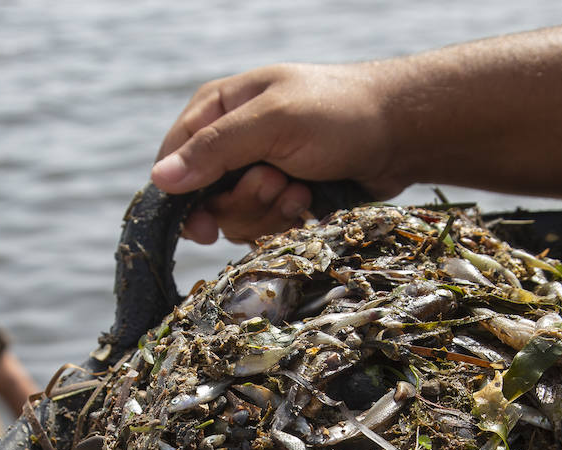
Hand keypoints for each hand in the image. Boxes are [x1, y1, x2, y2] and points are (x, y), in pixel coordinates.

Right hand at [150, 61, 406, 243]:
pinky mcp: (280, 197)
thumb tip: (160, 180)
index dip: (181, 199)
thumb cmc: (339, 114)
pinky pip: (261, 228)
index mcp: (217, 109)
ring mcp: (255, 171)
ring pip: (234, 219)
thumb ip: (215, 149)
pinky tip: (311, 201)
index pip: (172, 162)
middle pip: (203, 200)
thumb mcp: (273, 122)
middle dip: (242, 201)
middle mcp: (230, 141)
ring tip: (301, 189)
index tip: (203, 226)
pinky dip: (285, 220)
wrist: (401, 133)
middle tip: (276, 182)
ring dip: (269, 212)